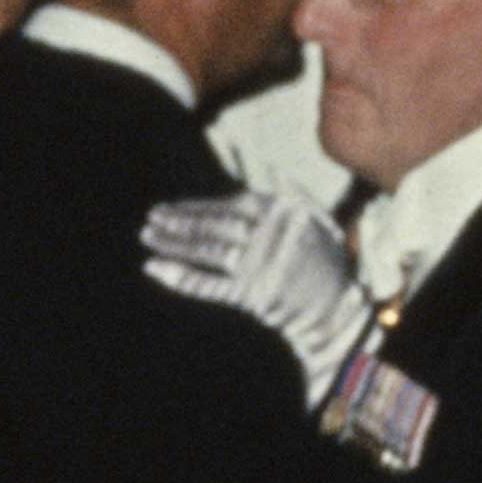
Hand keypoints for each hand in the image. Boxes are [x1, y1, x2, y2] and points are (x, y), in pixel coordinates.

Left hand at [138, 189, 370, 406]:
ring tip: (147, 235)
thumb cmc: (324, 264)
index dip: (199, 205)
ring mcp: (258, 266)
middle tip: (151, 218)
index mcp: (284, 215)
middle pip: (215, 225)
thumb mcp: (321, 223)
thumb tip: (277, 172)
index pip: (232, 204)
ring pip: (207, 250)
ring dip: (173, 243)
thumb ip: (297, 197)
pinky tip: (155, 267)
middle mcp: (269, 237)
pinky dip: (179, 276)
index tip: (173, 207)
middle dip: (180, 221)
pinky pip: (207, 284)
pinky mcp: (250, 295)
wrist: (334, 310)